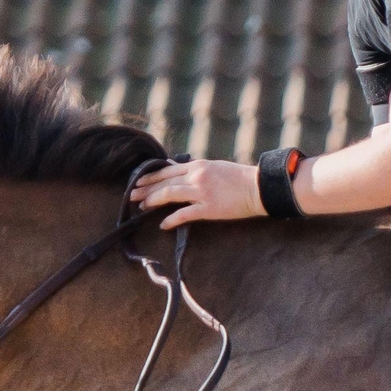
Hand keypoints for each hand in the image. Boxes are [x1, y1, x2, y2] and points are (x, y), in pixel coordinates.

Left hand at [128, 158, 265, 229]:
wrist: (258, 187)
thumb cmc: (239, 178)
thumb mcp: (215, 167)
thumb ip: (196, 170)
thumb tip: (179, 171)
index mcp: (198, 165)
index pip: (167, 170)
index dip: (150, 177)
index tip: (138, 182)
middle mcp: (197, 176)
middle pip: (164, 181)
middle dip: (146, 189)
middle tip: (132, 195)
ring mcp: (202, 192)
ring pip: (169, 194)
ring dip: (153, 201)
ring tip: (142, 207)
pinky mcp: (208, 208)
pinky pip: (184, 214)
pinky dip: (171, 219)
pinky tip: (162, 224)